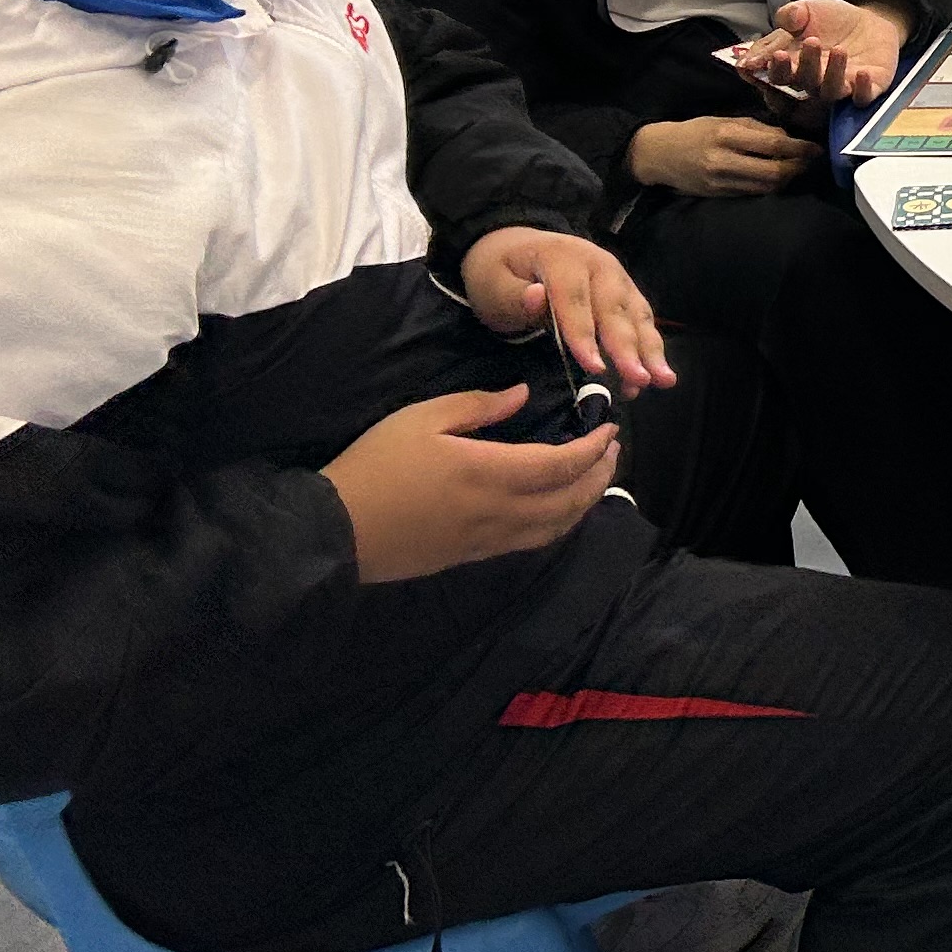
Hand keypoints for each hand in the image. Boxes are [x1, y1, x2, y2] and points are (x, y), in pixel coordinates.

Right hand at [325, 387, 620, 583]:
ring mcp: (489, 540)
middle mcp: (500, 512)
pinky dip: (558, 523)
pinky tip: (558, 507)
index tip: (610, 428)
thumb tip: (524, 396)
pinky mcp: (474, 556)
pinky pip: (532, 541)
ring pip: (555, 527)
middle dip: (599, 476)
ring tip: (595, 478)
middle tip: (612, 451)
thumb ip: (479, 406)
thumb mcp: (423, 418)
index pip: (561, 464)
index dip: (593, 449)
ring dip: (585, 503)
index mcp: (490, 473)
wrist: (339, 530)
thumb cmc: (378, 465)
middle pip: (570, 501)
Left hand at [456, 225, 672, 394]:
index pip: (573, 299)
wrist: (516, 248)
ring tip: (664, 380)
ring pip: (636, 314)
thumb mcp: (495, 285)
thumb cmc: (502, 273)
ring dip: (651, 349)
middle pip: (613, 308)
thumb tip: (538, 297)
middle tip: (640, 379)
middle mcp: (598, 262)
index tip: (595, 369)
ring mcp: (616, 275)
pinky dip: (650, 346)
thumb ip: (516, 296)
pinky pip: (641, 318)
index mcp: (562, 256)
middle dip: (628, 347)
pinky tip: (655, 373)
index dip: (584, 334)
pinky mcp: (625, 291)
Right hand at [627, 115, 820, 197]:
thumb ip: (756, 128)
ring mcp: (721, 182)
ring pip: (766, 187)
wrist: (660, 154)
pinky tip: (778, 180)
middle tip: (811, 162)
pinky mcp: (720, 196)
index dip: (800, 148)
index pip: (773, 144)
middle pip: (774, 172)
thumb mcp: (724, 120)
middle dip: (798, 169)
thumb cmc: (695, 132)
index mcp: (727, 134)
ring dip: (787, 180)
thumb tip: (788, 137)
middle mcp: (725, 160)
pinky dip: (769, 187)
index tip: (816, 148)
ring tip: (798, 170)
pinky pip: (753, 193)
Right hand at [758, 0, 912, 106]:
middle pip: (804, 82)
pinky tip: (863, 73)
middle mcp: (814, 82)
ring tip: (838, 49)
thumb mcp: (806, 10)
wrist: (866, 23)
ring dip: (833, 73)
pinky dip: (863, 89)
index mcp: (793, 66)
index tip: (777, 54)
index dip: (776, 69)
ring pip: (831, 91)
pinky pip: (863, 98)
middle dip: (806, 64)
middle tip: (812, 41)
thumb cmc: (829, 20)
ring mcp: (841, 86)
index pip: (778, 75)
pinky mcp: (868, 88)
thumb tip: (784, 21)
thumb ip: (790, 14)